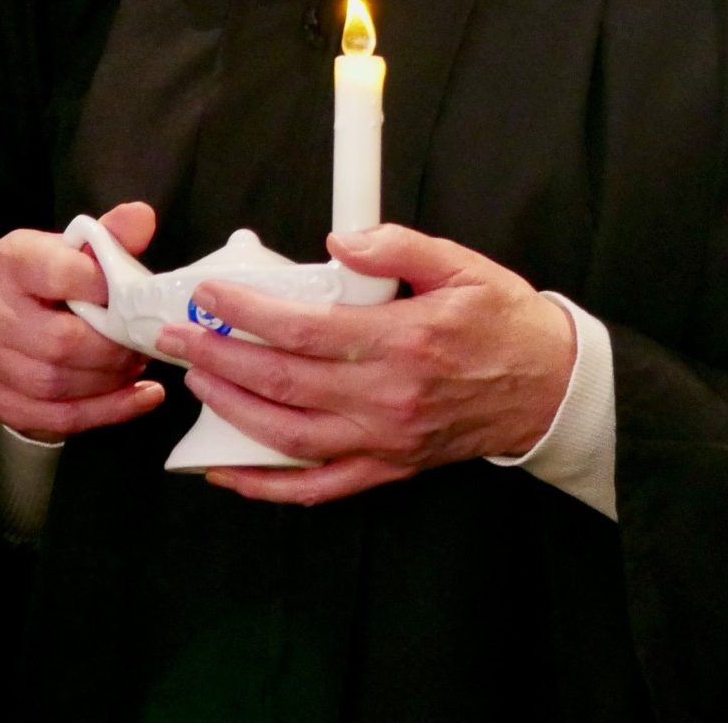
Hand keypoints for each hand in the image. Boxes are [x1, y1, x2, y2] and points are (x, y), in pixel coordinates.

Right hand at [0, 200, 166, 438]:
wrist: (13, 314)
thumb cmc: (57, 278)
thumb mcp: (80, 250)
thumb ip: (112, 236)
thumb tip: (141, 218)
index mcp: (11, 261)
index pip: (60, 274)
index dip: (105, 289)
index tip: (135, 297)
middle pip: (59, 342)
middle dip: (113, 350)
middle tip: (142, 345)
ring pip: (55, 384)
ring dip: (109, 381)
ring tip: (136, 366)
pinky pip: (53, 417)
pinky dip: (104, 411)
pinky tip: (136, 398)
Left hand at [153, 224, 576, 508]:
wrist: (549, 387)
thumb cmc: (505, 321)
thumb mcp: (462, 265)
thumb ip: (399, 246)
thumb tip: (339, 241)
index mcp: (404, 340)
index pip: (305, 328)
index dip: (249, 313)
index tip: (212, 294)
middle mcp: (388, 397)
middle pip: (284, 383)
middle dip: (220, 358)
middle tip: (178, 337)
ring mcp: (385, 440)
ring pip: (290, 437)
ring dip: (233, 412)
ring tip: (198, 382)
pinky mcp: (388, 467)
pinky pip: (318, 487)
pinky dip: (267, 486)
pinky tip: (228, 473)